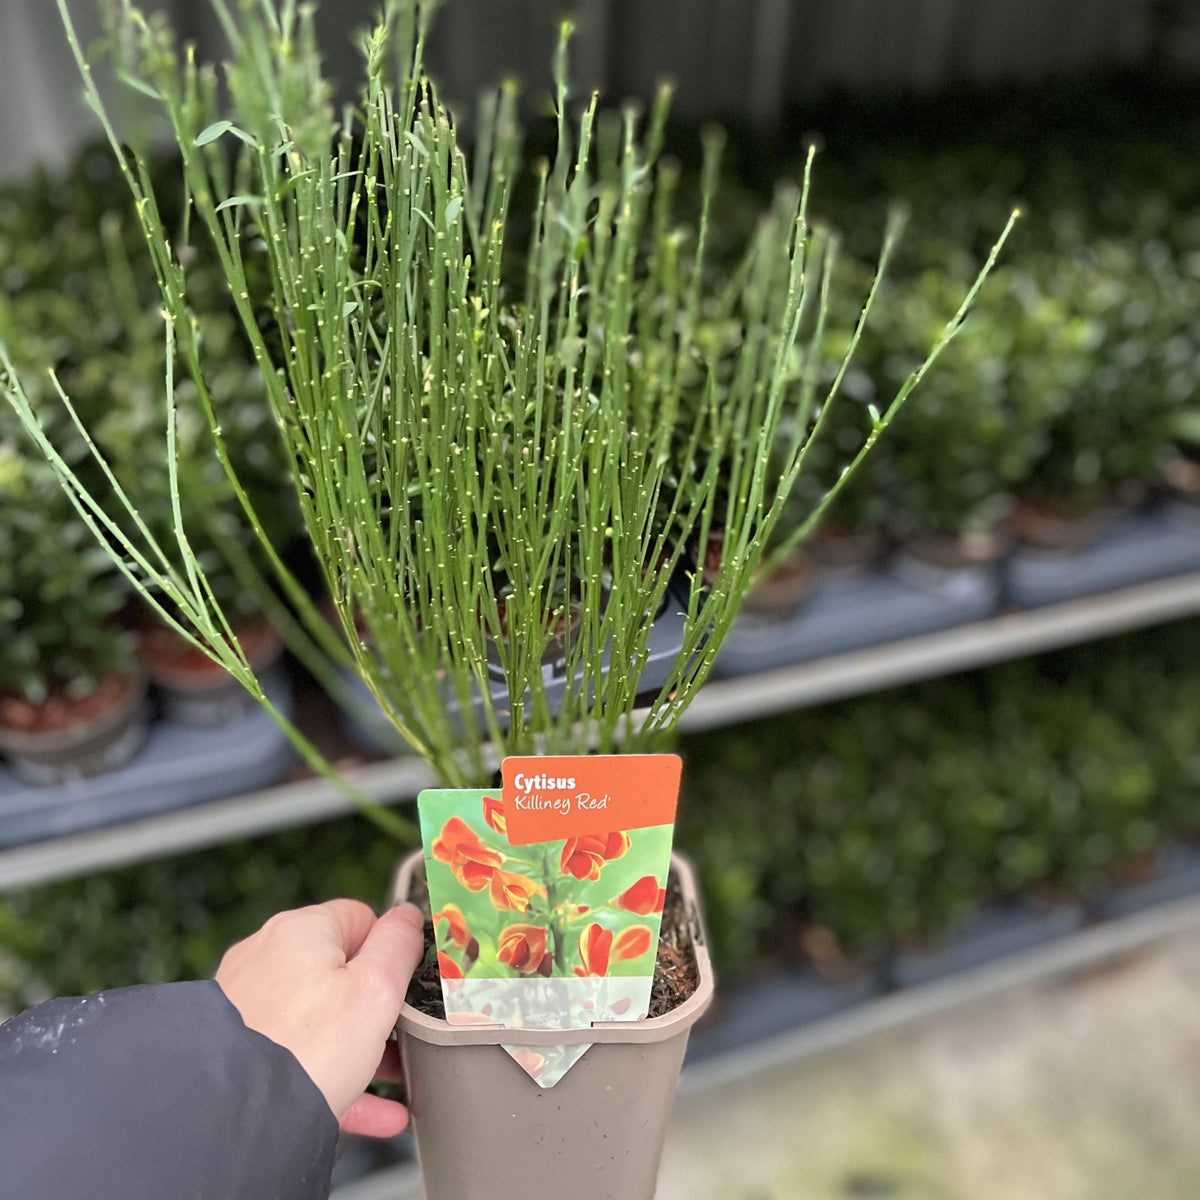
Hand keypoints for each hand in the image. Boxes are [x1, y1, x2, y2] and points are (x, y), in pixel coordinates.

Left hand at [215, 899, 424, 1137]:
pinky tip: (369, 1108)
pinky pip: (296, 1056)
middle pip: (338, 971)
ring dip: (358, 1048)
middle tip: (401, 1036)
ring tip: (391, 1080)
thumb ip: (398, 945)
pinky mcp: (237, 1046)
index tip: (404, 984)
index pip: (361, 919)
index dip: (389, 951)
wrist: (233, 1118)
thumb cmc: (306, 1051)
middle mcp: (266, 958)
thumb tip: (407, 916)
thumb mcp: (376, 990)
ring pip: (318, 1020)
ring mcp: (246, 1004)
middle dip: (374, 1006)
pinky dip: (332, 1076)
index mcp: (301, 931)